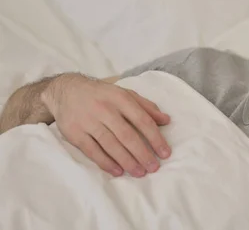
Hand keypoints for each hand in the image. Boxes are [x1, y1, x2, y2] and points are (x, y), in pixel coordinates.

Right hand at [42, 73, 170, 176]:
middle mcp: (105, 109)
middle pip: (127, 135)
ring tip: (139, 172)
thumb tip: (166, 120)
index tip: (165, 153)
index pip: (142, 120)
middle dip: (142, 153)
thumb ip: (146, 106)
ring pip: (110, 145)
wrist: (66, 90)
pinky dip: (106, 162)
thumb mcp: (125, 94)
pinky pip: (92, 151)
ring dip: (127, 161)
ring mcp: (88, 121)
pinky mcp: (75, 133)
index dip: (155, 138)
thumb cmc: (102, 95)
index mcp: (120, 98)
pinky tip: (118, 171)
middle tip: (153, 167)